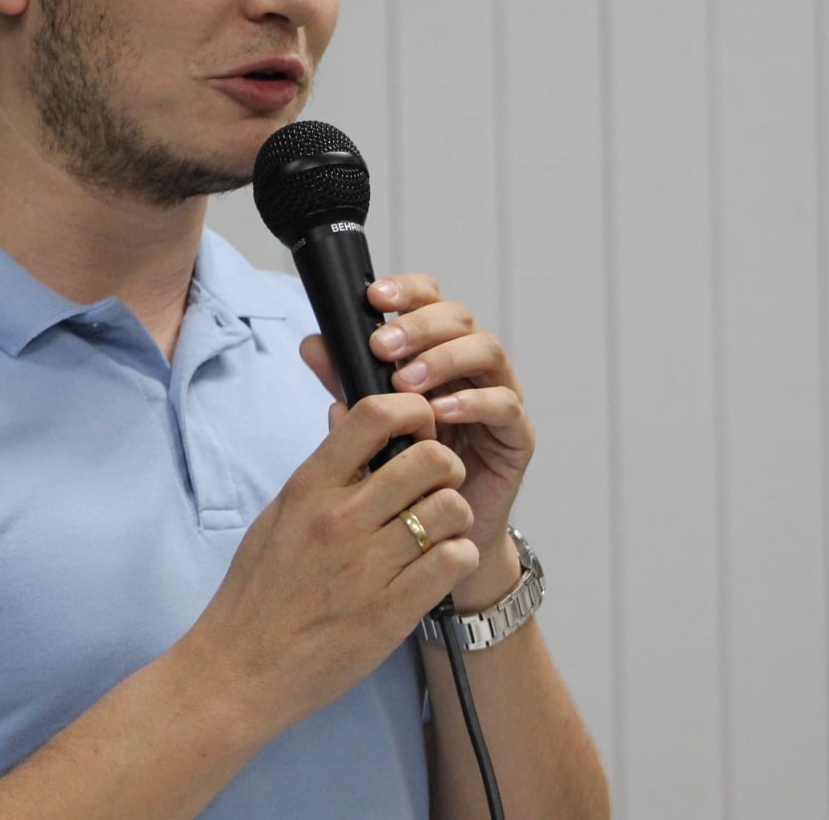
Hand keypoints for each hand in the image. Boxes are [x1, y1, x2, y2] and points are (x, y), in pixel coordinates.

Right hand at [180, 391, 478, 736]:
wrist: (241, 667)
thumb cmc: (258, 591)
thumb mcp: (279, 515)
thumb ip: (322, 474)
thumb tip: (351, 424)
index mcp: (309, 488)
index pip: (374, 416)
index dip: (413, 410)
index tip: (419, 425)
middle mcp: (340, 520)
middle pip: (429, 458)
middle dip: (446, 466)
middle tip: (437, 485)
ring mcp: (367, 566)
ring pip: (451, 507)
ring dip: (456, 515)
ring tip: (439, 530)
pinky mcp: (392, 612)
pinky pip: (454, 560)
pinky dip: (458, 557)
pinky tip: (440, 565)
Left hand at [300, 274, 534, 603]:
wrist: (433, 537)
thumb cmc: (402, 469)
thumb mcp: (367, 419)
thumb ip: (345, 380)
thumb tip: (311, 344)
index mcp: (437, 350)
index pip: (431, 300)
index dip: (407, 290)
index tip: (373, 297)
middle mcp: (472, 365)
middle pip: (460, 318)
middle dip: (420, 325)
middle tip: (383, 346)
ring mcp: (499, 395)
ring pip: (488, 351)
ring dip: (445, 359)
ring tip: (407, 381)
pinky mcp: (517, 436)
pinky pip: (506, 406)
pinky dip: (473, 403)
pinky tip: (441, 412)